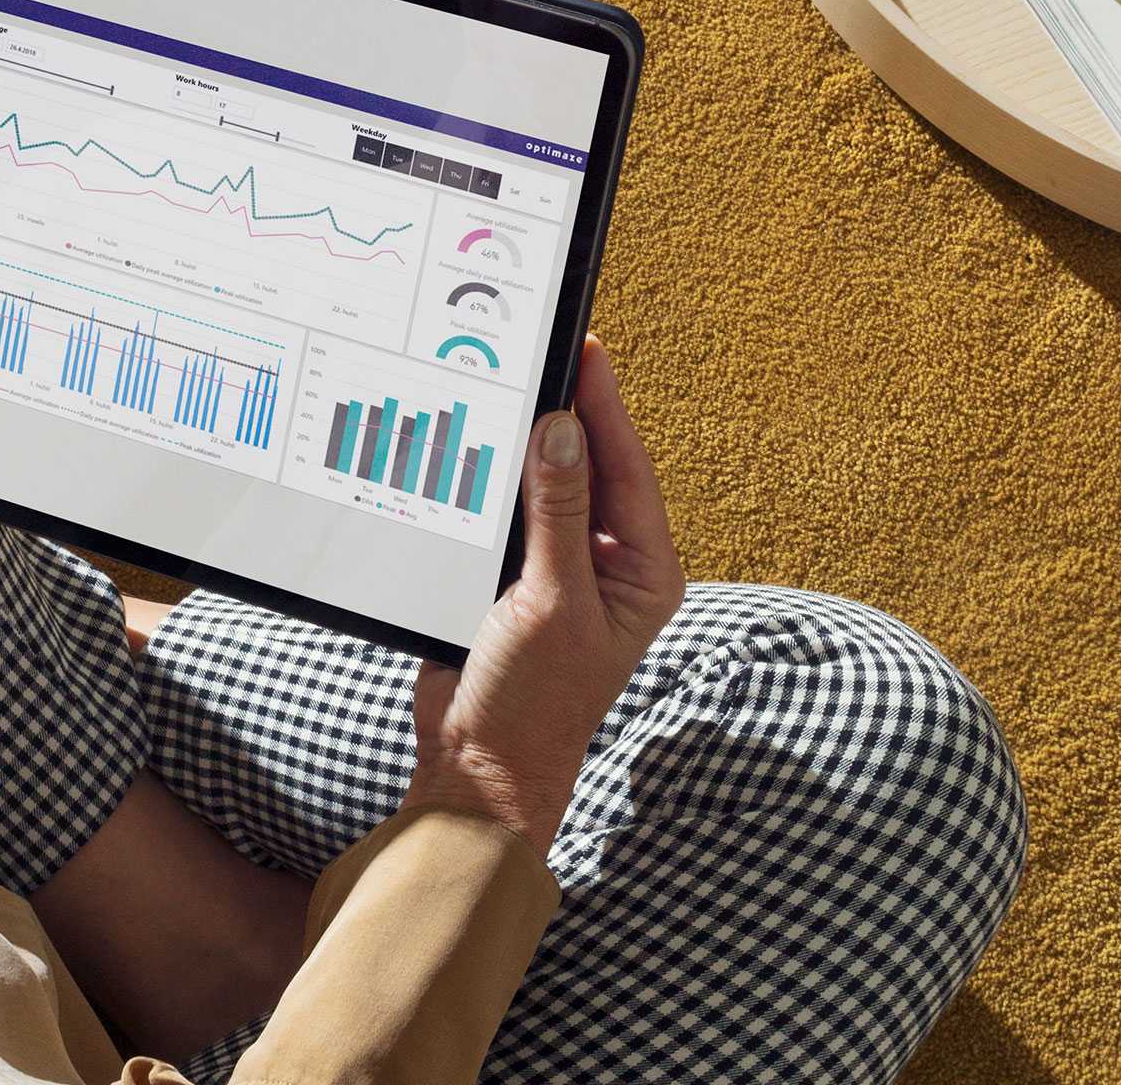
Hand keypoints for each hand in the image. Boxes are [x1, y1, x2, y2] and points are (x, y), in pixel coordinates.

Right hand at [402, 337, 684, 857]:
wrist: (477, 768)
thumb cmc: (533, 703)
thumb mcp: (550, 601)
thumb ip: (558, 513)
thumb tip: (562, 430)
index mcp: (645, 573)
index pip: (628, 471)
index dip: (605, 409)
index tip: (586, 351)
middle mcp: (610, 567)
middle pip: (590, 469)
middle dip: (567, 417)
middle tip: (544, 350)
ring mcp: (561, 571)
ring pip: (547, 488)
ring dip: (526, 448)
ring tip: (509, 383)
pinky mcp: (515, 580)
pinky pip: (509, 514)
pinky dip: (493, 482)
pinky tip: (474, 444)